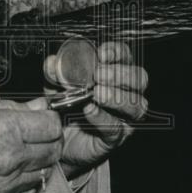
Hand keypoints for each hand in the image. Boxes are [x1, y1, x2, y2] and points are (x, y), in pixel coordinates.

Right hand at [0, 94, 62, 192]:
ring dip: (37, 161)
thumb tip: (37, 106)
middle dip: (48, 139)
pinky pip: (26, 192)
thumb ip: (11, 106)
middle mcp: (10, 159)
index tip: (43, 118)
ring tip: (18, 152)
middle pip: (53, 150)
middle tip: (36, 133)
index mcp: (5, 129)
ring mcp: (6, 185)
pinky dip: (23, 181)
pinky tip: (8, 170)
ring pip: (43, 172)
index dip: (48, 119)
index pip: (51, 125)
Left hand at [44, 41, 148, 179]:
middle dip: (120, 74)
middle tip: (98, 75)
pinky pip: (116, 128)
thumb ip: (54, 72)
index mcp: (115, 73)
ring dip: (117, 96)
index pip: (126, 56)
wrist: (58, 139)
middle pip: (139, 78)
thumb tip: (52, 62)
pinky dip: (102, 117)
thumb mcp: (56, 84)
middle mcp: (127, 93)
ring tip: (96, 93)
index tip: (101, 54)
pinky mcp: (116, 138)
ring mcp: (125, 117)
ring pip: (136, 105)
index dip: (117, 53)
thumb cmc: (64, 105)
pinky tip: (89, 110)